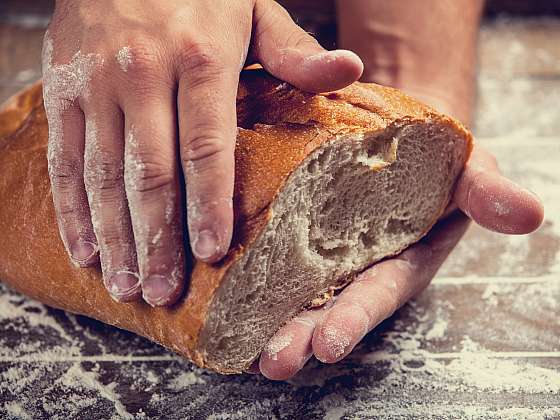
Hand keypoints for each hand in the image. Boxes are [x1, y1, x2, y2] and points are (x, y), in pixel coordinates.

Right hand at [42, 0, 362, 305]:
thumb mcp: (254, 8)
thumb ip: (295, 51)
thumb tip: (349, 71)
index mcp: (199, 58)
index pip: (206, 146)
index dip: (207, 203)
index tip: (210, 253)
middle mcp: (142, 73)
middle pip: (151, 173)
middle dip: (156, 239)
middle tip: (162, 291)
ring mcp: (95, 84)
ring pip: (103, 175)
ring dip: (114, 238)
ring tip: (126, 285)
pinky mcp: (62, 89)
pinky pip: (63, 158)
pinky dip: (72, 209)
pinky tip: (84, 249)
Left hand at [256, 144, 543, 379]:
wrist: (392, 132)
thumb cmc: (432, 157)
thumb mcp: (465, 168)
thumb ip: (486, 192)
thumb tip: (528, 213)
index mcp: (397, 257)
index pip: (375, 292)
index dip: (355, 317)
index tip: (328, 342)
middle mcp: (355, 262)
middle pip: (326, 303)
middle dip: (300, 334)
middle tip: (272, 359)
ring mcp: (320, 249)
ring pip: (290, 287)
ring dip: (265, 316)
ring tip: (238, 344)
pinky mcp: (291, 228)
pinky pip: (267, 252)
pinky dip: (245, 272)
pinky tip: (218, 290)